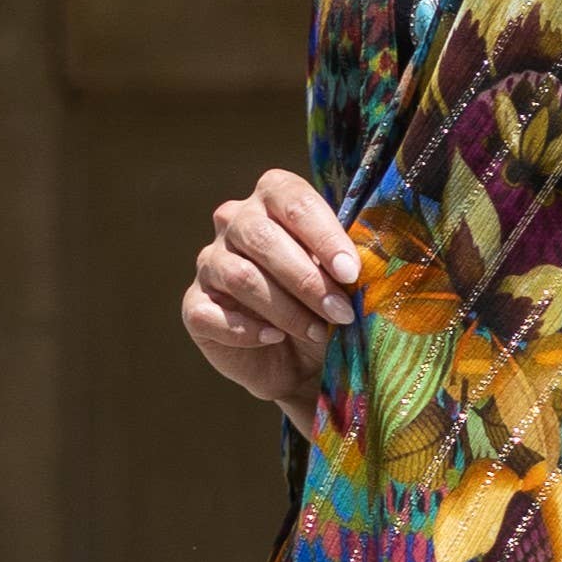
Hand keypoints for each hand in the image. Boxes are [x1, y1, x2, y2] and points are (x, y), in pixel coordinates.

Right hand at [183, 168, 358, 441]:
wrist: (296, 361)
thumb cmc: (321, 308)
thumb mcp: (341, 283)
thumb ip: (346, 266)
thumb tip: (365, 268)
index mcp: (272, 199)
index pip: (291, 200)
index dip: (322, 235)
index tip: (351, 272)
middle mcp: (235, 221)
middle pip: (262, 237)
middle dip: (307, 279)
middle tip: (342, 313)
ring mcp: (210, 262)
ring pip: (241, 276)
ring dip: (286, 309)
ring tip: (318, 333)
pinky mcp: (197, 306)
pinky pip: (214, 314)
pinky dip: (248, 330)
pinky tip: (274, 338)